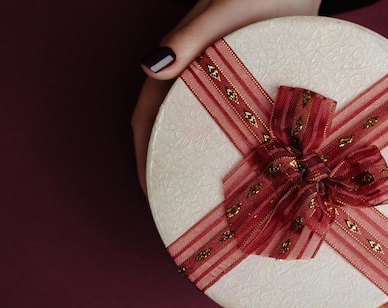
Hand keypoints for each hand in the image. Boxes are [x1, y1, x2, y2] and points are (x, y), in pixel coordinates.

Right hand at [131, 0, 320, 194]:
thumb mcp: (225, 11)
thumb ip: (189, 36)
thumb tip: (151, 68)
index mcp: (179, 60)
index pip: (147, 117)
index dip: (145, 156)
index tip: (152, 192)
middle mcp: (192, 75)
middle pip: (168, 130)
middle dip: (167, 169)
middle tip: (178, 208)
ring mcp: (216, 83)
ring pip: (196, 129)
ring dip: (194, 162)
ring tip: (205, 199)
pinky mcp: (242, 85)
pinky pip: (226, 123)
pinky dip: (224, 148)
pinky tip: (240, 168)